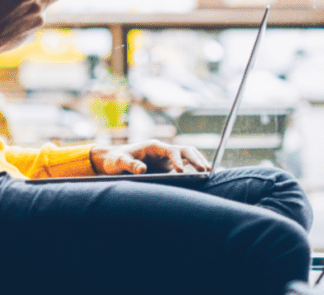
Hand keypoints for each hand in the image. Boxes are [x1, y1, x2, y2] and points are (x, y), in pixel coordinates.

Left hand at [89, 140, 210, 175]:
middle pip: (184, 150)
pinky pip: (185, 164)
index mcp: (152, 146)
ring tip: (208, 173)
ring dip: (198, 161)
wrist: (114, 160)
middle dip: (195, 158)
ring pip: (188, 155)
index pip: (170, 150)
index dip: (176, 159)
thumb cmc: (116, 159)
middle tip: (205, 170)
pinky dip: (194, 168)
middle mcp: (162, 150)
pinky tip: (203, 176)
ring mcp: (167, 157)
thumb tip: (142, 170)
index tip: (181, 170)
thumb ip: (128, 165)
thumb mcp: (118, 162)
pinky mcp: (168, 165)